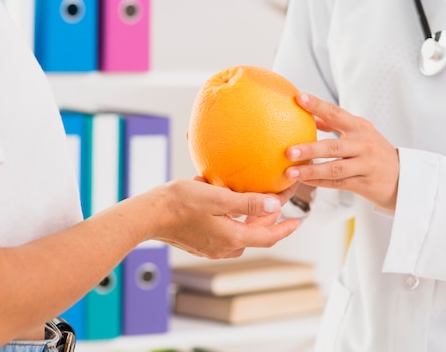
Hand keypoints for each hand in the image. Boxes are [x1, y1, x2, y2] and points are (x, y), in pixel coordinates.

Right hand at [152, 179, 300, 258]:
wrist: (147, 215)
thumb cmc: (179, 203)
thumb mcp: (217, 198)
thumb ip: (247, 202)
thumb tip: (273, 204)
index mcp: (231, 238)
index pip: (267, 237)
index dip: (285, 229)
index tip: (298, 221)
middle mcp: (222, 247)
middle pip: (254, 236)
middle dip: (267, 221)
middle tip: (274, 203)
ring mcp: (210, 247)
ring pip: (238, 234)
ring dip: (248, 220)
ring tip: (250, 201)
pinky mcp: (199, 242)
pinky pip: (223, 231)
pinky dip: (230, 219)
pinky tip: (223, 202)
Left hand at [285, 93, 398, 211]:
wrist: (403, 178)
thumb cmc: (376, 153)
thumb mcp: (361, 134)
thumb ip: (336, 125)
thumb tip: (311, 116)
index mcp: (360, 127)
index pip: (336, 113)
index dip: (317, 105)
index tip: (299, 97)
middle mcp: (364, 144)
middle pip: (333, 146)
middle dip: (310, 148)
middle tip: (288, 151)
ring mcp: (365, 165)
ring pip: (334, 168)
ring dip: (310, 171)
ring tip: (290, 172)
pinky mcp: (365, 184)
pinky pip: (338, 184)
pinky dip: (319, 182)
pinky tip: (303, 181)